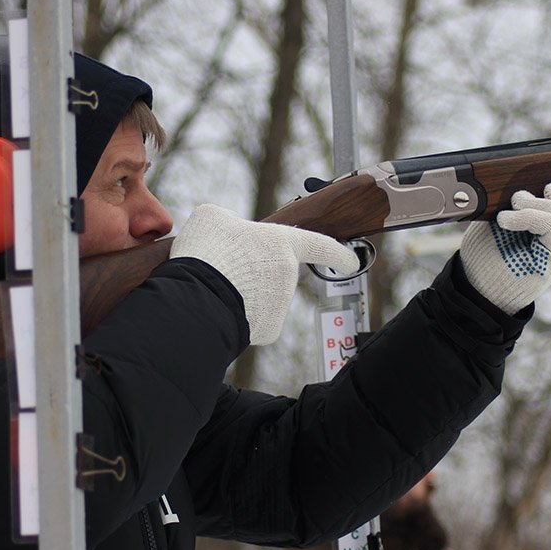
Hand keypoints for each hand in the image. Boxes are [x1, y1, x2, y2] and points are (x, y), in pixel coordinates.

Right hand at [169, 204, 358, 344]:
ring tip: (214, 288)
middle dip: (252, 274)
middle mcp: (287, 276)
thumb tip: (232, 233)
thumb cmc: (207, 252)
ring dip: (241, 294)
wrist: (198, 298)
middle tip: (223, 269)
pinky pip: (253, 321)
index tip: (352, 261)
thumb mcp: (213, 218)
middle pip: (272, 274)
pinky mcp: (268, 331)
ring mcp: (280, 306)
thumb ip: (230, 222)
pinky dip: (238, 316)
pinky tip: (219, 309)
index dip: (337, 252)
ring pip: (259, 298)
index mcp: (281, 243)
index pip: (319, 245)